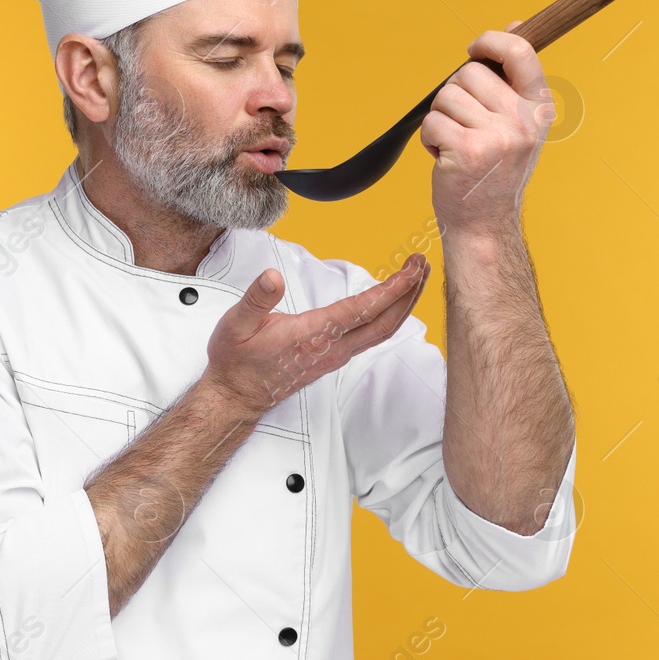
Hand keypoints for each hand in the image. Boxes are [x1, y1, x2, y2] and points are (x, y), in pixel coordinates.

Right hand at [203, 254, 431, 419]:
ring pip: (382, 330)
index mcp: (313, 334)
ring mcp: (337, 354)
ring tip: (415, 276)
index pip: (362, 310)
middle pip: (385, 322)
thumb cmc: (237, 360)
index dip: (391, 290)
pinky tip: (392, 301)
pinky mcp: (335, 356)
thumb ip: (256, 300)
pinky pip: (372, 335)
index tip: (412, 271)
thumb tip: (273, 277)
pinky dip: (390, 315)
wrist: (237, 395)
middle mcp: (332, 347)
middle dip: (409, 293)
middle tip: (422, 264)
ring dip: (403, 303)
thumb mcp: (236, 325)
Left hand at [420, 19, 554, 237]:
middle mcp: (523, 122)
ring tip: (456, 145)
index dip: (491, 41)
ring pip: (446, 97)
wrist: (484, 224)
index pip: (521, 51)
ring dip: (441, 119)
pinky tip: (446, 159)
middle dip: (455, 94)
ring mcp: (497, 137)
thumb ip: (513, 78)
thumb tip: (514, 24)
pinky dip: (429, 140)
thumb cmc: (495, 171)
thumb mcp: (517, 123)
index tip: (474, 48)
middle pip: (469, 73)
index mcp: (539, 109)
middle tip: (465, 125)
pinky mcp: (467, 151)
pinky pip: (432, 122)